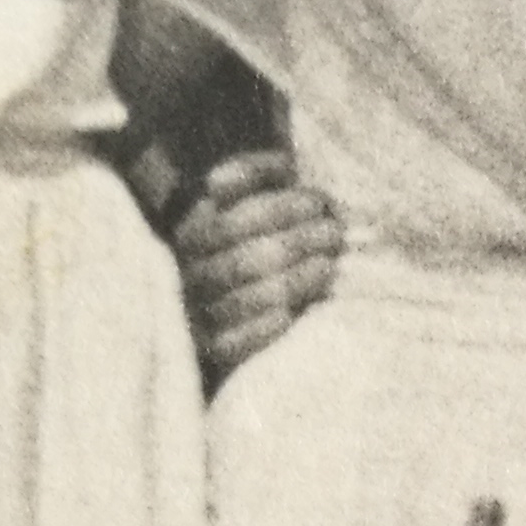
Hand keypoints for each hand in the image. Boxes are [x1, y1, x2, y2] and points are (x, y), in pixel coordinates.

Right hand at [171, 147, 340, 383]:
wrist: (240, 305)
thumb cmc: (261, 238)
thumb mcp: (255, 197)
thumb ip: (259, 174)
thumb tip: (256, 175)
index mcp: (193, 233)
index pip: (231, 220)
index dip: (277, 209)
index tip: (318, 202)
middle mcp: (190, 273)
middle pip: (243, 259)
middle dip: (296, 244)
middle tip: (334, 235)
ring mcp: (198, 313)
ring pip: (240, 300)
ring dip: (290, 282)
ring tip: (328, 268)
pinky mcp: (211, 351)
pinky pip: (232, 344)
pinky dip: (260, 329)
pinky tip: (289, 314)